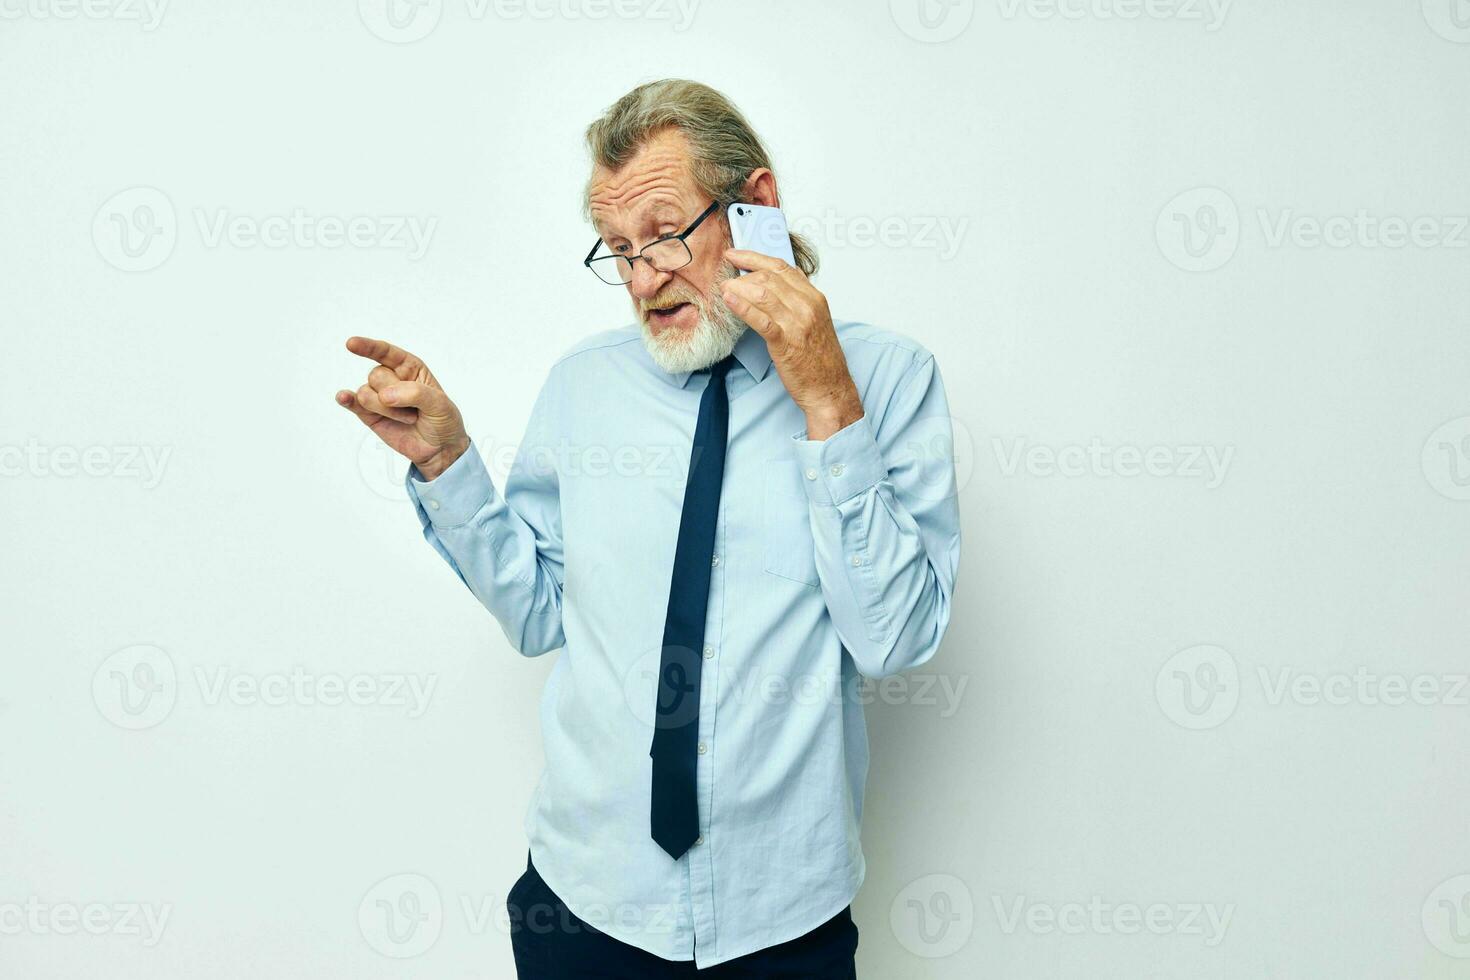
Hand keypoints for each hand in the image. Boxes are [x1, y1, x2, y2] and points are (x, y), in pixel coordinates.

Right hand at [335, 337, 469, 480]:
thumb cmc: (443, 420)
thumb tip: (385, 395)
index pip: (386, 352)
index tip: (352, 344)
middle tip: (415, 410)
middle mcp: (392, 379)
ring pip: (365, 393)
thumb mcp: (440, 403)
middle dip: (394, 396)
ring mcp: (378, 397)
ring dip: (386, 409)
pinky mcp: (369, 414)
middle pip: (376, 375)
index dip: (369, 347)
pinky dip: (347, 400)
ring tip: (407, 418)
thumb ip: (415, 393)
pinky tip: (343, 397)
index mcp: (410, 368)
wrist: (440, 449)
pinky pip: (352, 403)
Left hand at [720, 249, 863, 439]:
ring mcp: (798, 323)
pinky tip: (728, 301)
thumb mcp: (813, 322)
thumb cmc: (819, 360)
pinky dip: (742, 307)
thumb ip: (796, 302)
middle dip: (743, 275)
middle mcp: (808, 305)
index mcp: (814, 298)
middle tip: (726, 280)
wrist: (829, 389)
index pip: (781, 267)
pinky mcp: (786, 342)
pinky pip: (761, 319)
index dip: (754, 257)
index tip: (735, 255)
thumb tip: (769, 287)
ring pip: (763, 293)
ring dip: (738, 288)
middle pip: (769, 277)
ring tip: (723, 290)